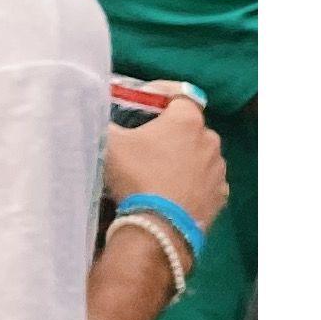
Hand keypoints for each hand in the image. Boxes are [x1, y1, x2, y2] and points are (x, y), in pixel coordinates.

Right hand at [102, 96, 228, 231]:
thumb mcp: (109, 143)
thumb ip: (107, 123)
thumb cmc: (136, 175)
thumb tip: (99, 116)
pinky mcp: (221, 195)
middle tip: (147, 143)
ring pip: (200, 154)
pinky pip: (206, 180)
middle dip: (171, 131)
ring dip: (184, 157)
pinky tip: (174, 191)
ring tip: (160, 171)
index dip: (161, 94)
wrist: (160, 225)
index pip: (180, 93)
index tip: (144, 103)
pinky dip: (193, 182)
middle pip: (190, 126)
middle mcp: (210, 139)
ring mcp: (219, 169)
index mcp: (186, 120)